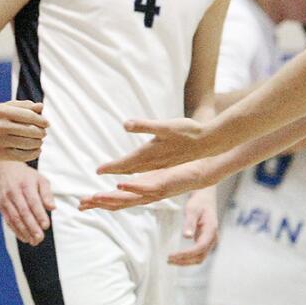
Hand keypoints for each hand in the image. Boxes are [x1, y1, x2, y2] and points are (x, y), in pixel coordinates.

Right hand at [0, 100, 48, 161]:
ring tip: (39, 141)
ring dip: (38, 143)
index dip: (41, 120)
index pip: (29, 116)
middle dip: (41, 132)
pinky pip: (23, 156)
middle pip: (30, 130)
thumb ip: (25, 106)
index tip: (46, 124)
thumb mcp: (8, 107)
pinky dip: (34, 153)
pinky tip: (37, 150)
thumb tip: (41, 107)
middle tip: (43, 133)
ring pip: (28, 144)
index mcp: (2, 111)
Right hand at [0, 161, 53, 245]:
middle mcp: (13, 192)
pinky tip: (24, 238)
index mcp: (25, 184)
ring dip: (24, 231)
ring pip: (15, 218)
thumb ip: (47, 193)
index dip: (39, 215)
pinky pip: (8, 220)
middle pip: (23, 212)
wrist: (5, 169)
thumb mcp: (40, 179)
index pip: (33, 202)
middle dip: (32, 227)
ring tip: (33, 241)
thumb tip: (52, 208)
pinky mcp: (1, 206)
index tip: (46, 226)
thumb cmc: (27, 176)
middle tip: (40, 238)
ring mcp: (5, 200)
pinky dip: (16, 230)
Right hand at [78, 158, 212, 211]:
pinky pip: (147, 187)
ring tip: (95, 196)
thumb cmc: (177, 172)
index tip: (82, 204)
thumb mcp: (153, 176)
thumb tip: (121, 179)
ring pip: (130, 198)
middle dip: (99, 204)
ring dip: (112, 198)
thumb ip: (136, 179)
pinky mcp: (165, 185)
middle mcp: (146, 196)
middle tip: (82, 205)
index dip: (99, 202)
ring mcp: (155, 192)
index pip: (116, 200)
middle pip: (118, 203)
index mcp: (141, 192)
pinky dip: (133, 187)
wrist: (201, 171)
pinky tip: (120, 184)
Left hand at [96, 117, 210, 174]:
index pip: (125, 163)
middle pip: (127, 172)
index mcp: (149, 154)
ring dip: (122, 178)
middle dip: (113, 175)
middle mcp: (153, 163)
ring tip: (110, 179)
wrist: (208, 142)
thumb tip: (125, 124)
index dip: (111, 167)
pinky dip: (134, 176)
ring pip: (136, 174)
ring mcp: (159, 166)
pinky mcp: (165, 165)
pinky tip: (131, 175)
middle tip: (97, 179)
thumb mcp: (164, 126)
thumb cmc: (187, 132)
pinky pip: (144, 174)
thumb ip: (143, 126)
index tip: (98, 171)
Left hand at [168, 187, 217, 265]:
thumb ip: (190, 223)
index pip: (199, 248)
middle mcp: (213, 239)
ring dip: (185, 262)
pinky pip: (198, 254)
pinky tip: (177, 257)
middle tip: (168, 260)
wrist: (206, 199)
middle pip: (200, 257)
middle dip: (184, 261)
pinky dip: (188, 258)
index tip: (172, 255)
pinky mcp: (205, 242)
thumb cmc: (199, 202)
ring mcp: (210, 242)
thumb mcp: (192, 209)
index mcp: (211, 231)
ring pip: (199, 258)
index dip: (186, 254)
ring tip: (170, 260)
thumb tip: (187, 237)